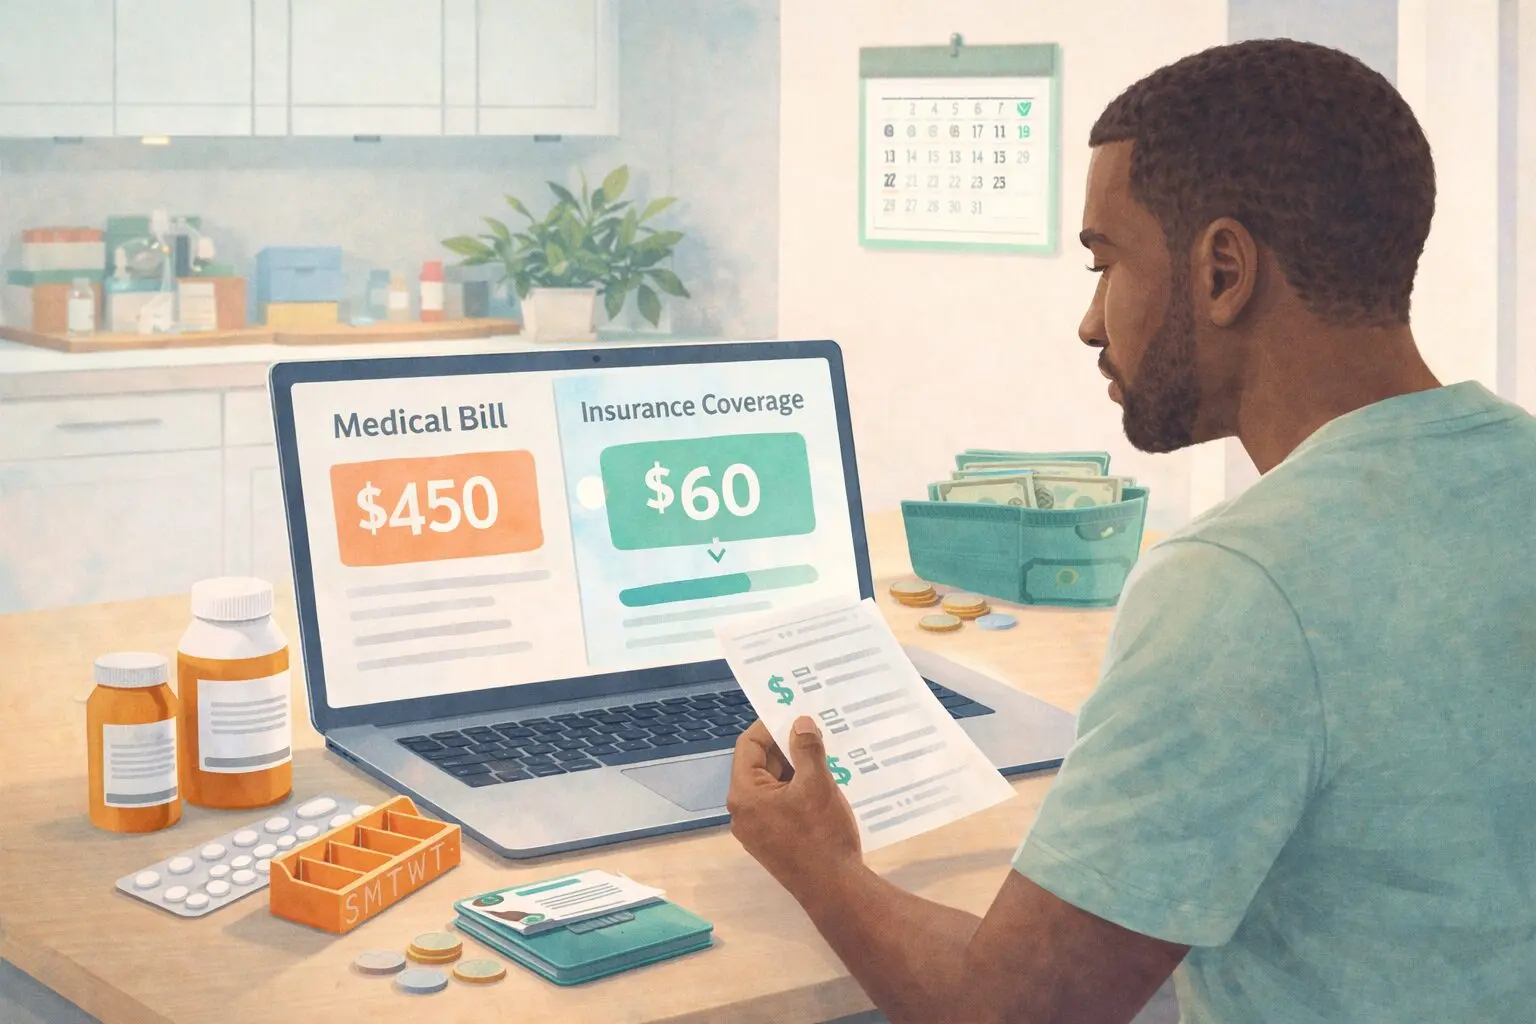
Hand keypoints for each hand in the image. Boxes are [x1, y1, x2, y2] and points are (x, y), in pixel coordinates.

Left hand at [726, 717, 861, 900]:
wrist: (835, 890)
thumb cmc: (821, 834)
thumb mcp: (817, 784)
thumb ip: (806, 749)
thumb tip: (800, 722)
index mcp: (744, 795)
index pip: (748, 746)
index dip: (770, 726)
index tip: (795, 713)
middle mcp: (743, 812)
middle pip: (760, 765)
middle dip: (787, 747)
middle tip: (815, 731)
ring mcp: (758, 830)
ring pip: (774, 786)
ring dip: (796, 768)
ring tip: (825, 753)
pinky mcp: (774, 842)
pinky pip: (781, 805)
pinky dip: (798, 790)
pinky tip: (825, 782)